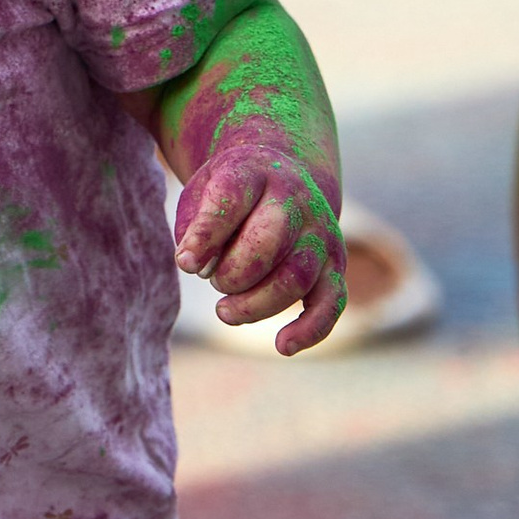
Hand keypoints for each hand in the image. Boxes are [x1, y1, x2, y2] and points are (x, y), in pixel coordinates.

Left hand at [176, 125, 345, 352]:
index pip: (232, 199)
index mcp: (256, 172)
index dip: (206, 235)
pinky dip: (311, 329)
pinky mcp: (334, 266)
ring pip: (295, 278)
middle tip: (212, 279)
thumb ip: (192, 224)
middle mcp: (296, 200)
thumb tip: (194, 265)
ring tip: (224, 311)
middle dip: (231, 273)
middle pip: (268, 243)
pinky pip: (332, 302)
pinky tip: (283, 346)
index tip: (184, 262)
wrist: (283, 178)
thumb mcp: (202, 192)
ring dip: (254, 305)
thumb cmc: (230, 196)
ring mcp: (320, 234)